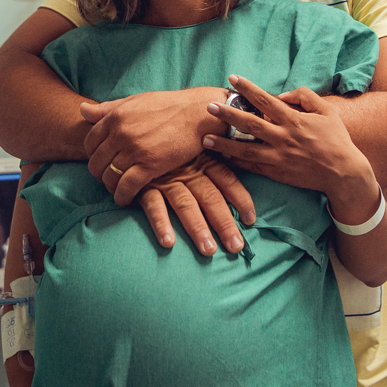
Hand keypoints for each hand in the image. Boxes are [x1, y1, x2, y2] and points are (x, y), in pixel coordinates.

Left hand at [81, 88, 227, 205]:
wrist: (197, 114)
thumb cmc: (168, 106)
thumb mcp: (134, 101)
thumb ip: (107, 108)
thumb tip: (82, 109)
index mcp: (115, 117)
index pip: (89, 143)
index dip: (92, 156)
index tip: (101, 162)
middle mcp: (121, 133)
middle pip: (97, 162)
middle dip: (100, 174)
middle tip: (108, 178)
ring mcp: (135, 150)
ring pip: (110, 177)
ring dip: (111, 187)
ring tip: (117, 189)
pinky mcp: (150, 165)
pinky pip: (127, 186)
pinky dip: (122, 196)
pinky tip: (125, 199)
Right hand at [133, 154, 253, 255]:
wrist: (136, 135)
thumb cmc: (171, 145)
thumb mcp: (195, 145)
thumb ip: (214, 157)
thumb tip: (239, 166)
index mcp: (204, 160)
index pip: (227, 180)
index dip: (240, 199)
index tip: (251, 220)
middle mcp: (188, 171)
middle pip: (211, 198)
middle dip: (225, 223)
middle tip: (236, 247)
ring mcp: (167, 179)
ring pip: (186, 205)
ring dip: (198, 229)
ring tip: (208, 251)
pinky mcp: (144, 186)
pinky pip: (153, 206)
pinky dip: (161, 223)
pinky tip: (168, 242)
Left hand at [202, 75, 373, 197]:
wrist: (343, 173)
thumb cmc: (336, 140)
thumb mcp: (326, 111)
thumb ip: (304, 97)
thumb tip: (282, 94)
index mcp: (294, 120)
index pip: (265, 100)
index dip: (248, 88)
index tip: (232, 78)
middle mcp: (283, 137)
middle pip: (250, 124)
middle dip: (228, 115)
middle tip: (209, 107)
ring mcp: (279, 157)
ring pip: (245, 150)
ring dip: (224, 144)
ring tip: (205, 139)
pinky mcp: (277, 173)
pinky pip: (252, 167)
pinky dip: (236, 162)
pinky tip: (222, 157)